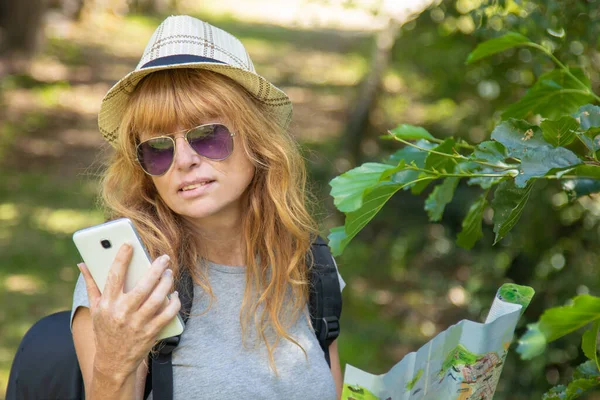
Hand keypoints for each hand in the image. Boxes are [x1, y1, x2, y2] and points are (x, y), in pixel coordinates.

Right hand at [77, 243, 180, 379]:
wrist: (113, 362)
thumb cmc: (105, 330)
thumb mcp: (95, 309)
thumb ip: (91, 285)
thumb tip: (82, 264)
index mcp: (106, 304)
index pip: (113, 276)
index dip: (121, 258)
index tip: (130, 244)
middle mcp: (122, 313)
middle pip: (143, 286)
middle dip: (156, 269)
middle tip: (164, 258)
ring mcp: (137, 324)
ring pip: (158, 298)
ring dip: (167, 283)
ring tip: (169, 273)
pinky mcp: (150, 333)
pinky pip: (168, 313)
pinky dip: (174, 302)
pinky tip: (174, 294)